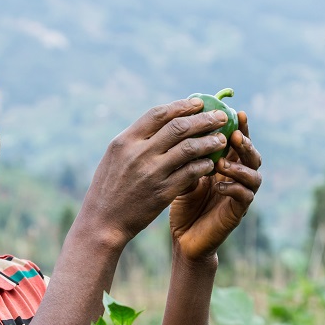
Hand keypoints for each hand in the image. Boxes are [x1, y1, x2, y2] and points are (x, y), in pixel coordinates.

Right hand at [78, 98, 231, 246]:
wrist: (103, 221)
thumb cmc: (109, 187)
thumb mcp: (115, 156)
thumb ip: (136, 139)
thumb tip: (165, 121)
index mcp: (124, 141)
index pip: (158, 114)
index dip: (182, 106)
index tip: (199, 103)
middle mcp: (138, 154)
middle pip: (179, 127)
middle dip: (204, 119)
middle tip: (221, 117)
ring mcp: (152, 173)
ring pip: (189, 148)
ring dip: (209, 141)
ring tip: (221, 140)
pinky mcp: (162, 192)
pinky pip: (190, 173)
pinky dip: (204, 165)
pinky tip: (211, 163)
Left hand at [169, 110, 262, 260]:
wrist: (184, 237)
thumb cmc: (183, 204)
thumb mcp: (182, 174)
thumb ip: (188, 155)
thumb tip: (184, 127)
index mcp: (227, 165)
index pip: (238, 142)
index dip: (241, 127)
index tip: (237, 112)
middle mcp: (238, 178)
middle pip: (252, 155)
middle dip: (246, 144)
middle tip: (235, 136)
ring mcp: (240, 195)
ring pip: (254, 176)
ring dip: (240, 167)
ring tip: (221, 164)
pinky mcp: (237, 213)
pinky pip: (245, 197)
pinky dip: (234, 188)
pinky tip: (219, 185)